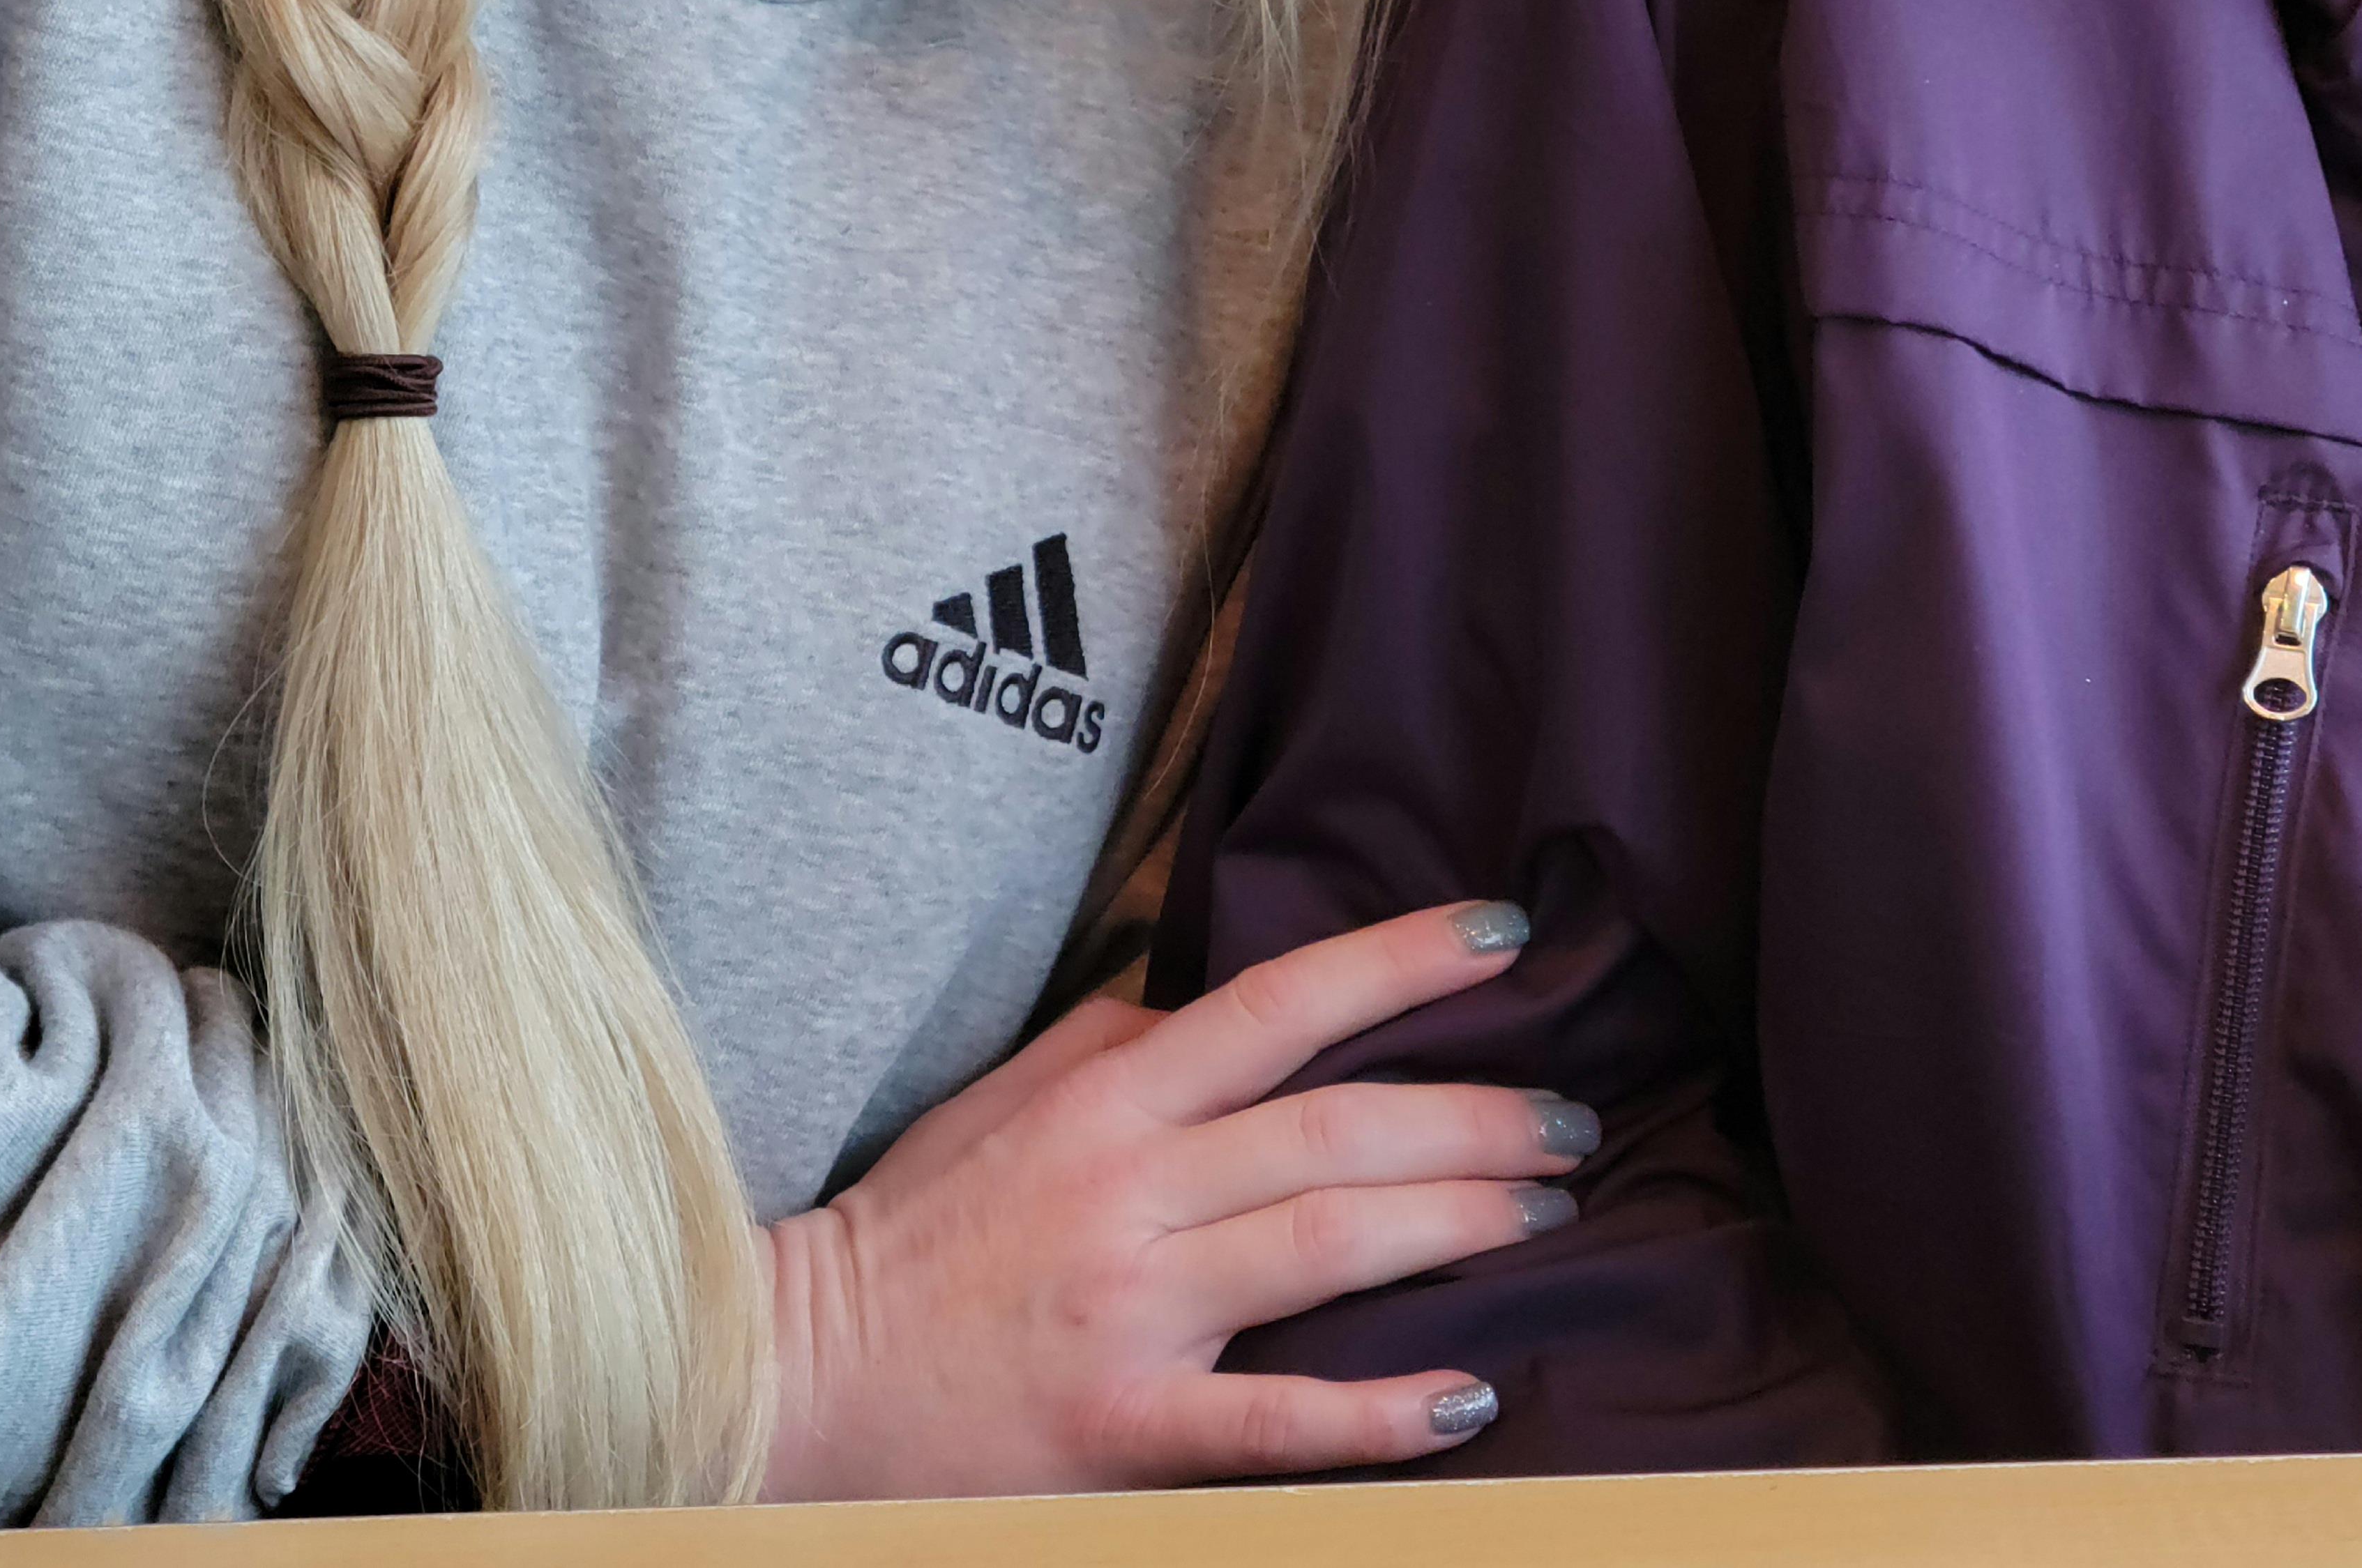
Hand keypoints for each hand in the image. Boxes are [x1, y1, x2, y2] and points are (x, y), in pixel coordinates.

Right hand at [757, 898, 1588, 1495]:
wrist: (786, 1386)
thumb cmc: (909, 1240)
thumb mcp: (1001, 1105)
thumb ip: (1108, 1039)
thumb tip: (1202, 982)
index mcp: (1108, 1100)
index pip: (1280, 1003)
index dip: (1402, 960)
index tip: (1509, 931)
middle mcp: (1130, 1192)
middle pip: (1336, 1129)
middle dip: (1475, 1115)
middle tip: (1575, 1118)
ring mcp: (1131, 1313)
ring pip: (1327, 1245)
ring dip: (1456, 1223)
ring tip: (1547, 1210)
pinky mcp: (1122, 1429)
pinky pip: (1276, 1421)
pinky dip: (1380, 1412)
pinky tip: (1469, 1398)